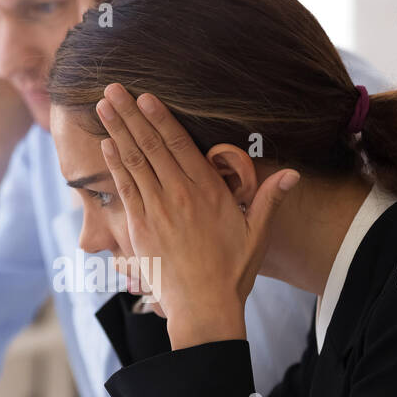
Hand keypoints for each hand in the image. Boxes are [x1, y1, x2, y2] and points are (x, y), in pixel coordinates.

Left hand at [96, 84, 299, 349]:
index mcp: (209, 192)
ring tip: (104, 105)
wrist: (204, 308)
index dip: (161, 118)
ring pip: (134, 162)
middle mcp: (180, 195)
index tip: (145, 96)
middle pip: (152, 146)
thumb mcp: (257, 235)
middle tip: (113, 87)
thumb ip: (270, 200)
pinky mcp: (141, 228)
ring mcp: (157, 211)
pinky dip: (115, 164)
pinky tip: (107, 143)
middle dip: (131, 114)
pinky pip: (126, 188)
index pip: (180, 145)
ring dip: (117, 131)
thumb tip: (293, 173)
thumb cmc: (232, 272)